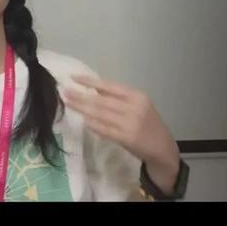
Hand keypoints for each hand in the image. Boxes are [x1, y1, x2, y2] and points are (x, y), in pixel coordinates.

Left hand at [62, 75, 180, 182]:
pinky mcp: (126, 138)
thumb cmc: (148, 124)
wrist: (163, 147)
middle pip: (101, 100)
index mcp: (137, 96)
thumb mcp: (138, 105)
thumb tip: (94, 87)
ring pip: (100, 114)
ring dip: (81, 108)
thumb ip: (118, 97)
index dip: (90, 81)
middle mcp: (134, 107)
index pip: (109, 85)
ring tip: (68, 103)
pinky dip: (92, 124)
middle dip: (80, 96)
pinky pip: (104, 129)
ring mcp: (130, 123)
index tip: (73, 77)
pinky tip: (82, 120)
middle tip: (64, 92)